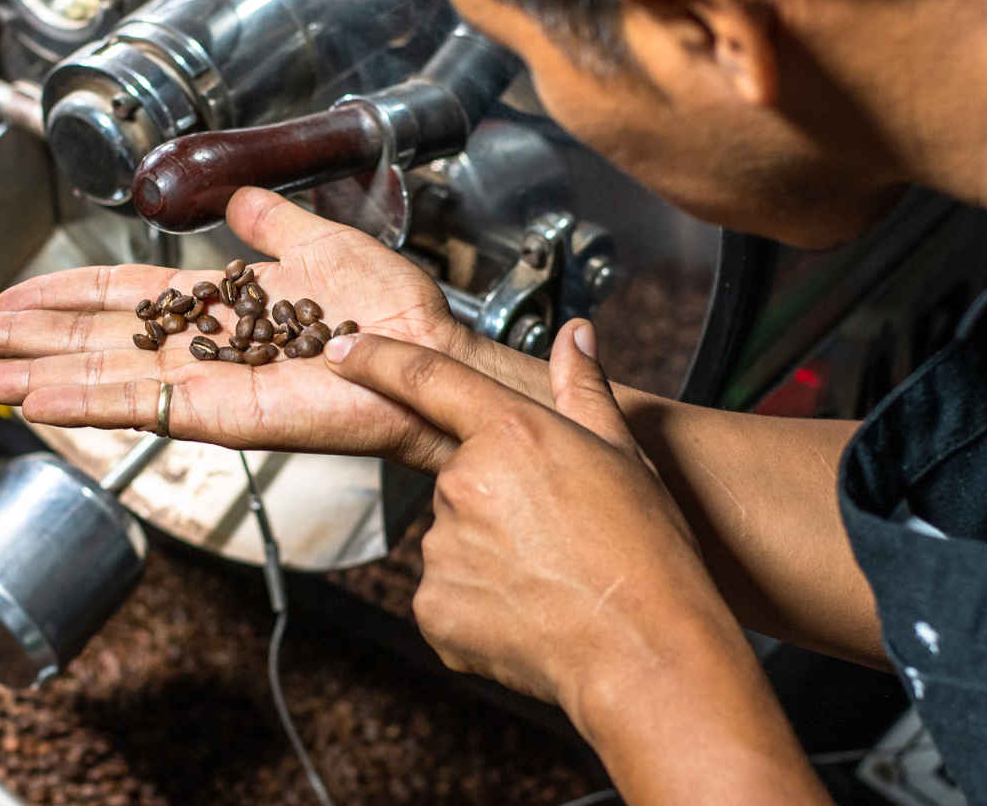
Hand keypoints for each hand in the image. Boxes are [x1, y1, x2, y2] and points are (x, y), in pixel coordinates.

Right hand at [0, 188, 473, 469]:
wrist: (427, 348)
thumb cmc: (392, 307)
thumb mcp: (318, 241)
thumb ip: (270, 222)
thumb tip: (240, 198)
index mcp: (217, 306)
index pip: (119, 301)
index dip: (60, 297)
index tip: (6, 297)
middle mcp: (200, 348)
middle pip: (91, 341)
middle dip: (24, 338)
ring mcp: (204, 384)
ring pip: (101, 378)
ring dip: (33, 374)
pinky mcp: (222, 413)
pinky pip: (143, 407)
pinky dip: (85, 402)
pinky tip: (35, 399)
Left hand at [323, 320, 829, 804]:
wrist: (644, 650)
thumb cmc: (643, 554)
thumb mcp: (623, 455)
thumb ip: (584, 389)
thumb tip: (576, 337)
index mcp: (510, 434)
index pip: (425, 379)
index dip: (377, 358)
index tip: (343, 350)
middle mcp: (464, 484)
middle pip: (460, 480)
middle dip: (496, 500)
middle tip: (555, 532)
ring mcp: (442, 548)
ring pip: (453, 539)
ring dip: (488, 554)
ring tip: (550, 577)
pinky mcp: (432, 606)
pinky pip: (445, 592)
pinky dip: (477, 602)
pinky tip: (526, 611)